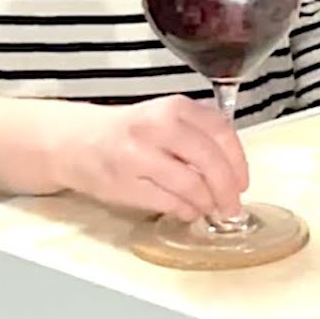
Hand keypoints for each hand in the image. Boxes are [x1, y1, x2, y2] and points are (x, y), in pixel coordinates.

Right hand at [44, 95, 250, 221]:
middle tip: (233, 207)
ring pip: (191, 186)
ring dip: (207, 203)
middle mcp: (157, 127)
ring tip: (209, 209)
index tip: (243, 182)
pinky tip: (188, 211)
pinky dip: (185, 211)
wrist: (76, 142)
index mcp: (174, 107)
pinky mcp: (124, 184)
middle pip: (210, 162)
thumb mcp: (166, 117)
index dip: (238, 162)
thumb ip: (200, 134)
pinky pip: (168, 203)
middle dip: (228, 190)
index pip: (222, 133)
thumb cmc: (130, 132)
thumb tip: (235, 171)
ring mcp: (138, 156)